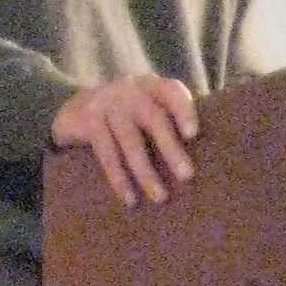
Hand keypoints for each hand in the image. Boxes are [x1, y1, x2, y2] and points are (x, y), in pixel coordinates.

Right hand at [51, 74, 200, 205]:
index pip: (172, 92)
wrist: (74, 106)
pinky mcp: (88, 122)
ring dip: (146, 173)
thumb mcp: (148, 106)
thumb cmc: (127, 114)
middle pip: (154, 119)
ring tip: (160, 197)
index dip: (184, 111)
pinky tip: (130, 199)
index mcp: (152, 86)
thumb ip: (171, 119)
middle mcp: (130, 91)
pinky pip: (107, 154)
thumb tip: (210, 158)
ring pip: (130, 142)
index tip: (193, 134)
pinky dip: (119, 179)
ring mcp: (107, 105)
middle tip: (187, 176)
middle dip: (171, 149)